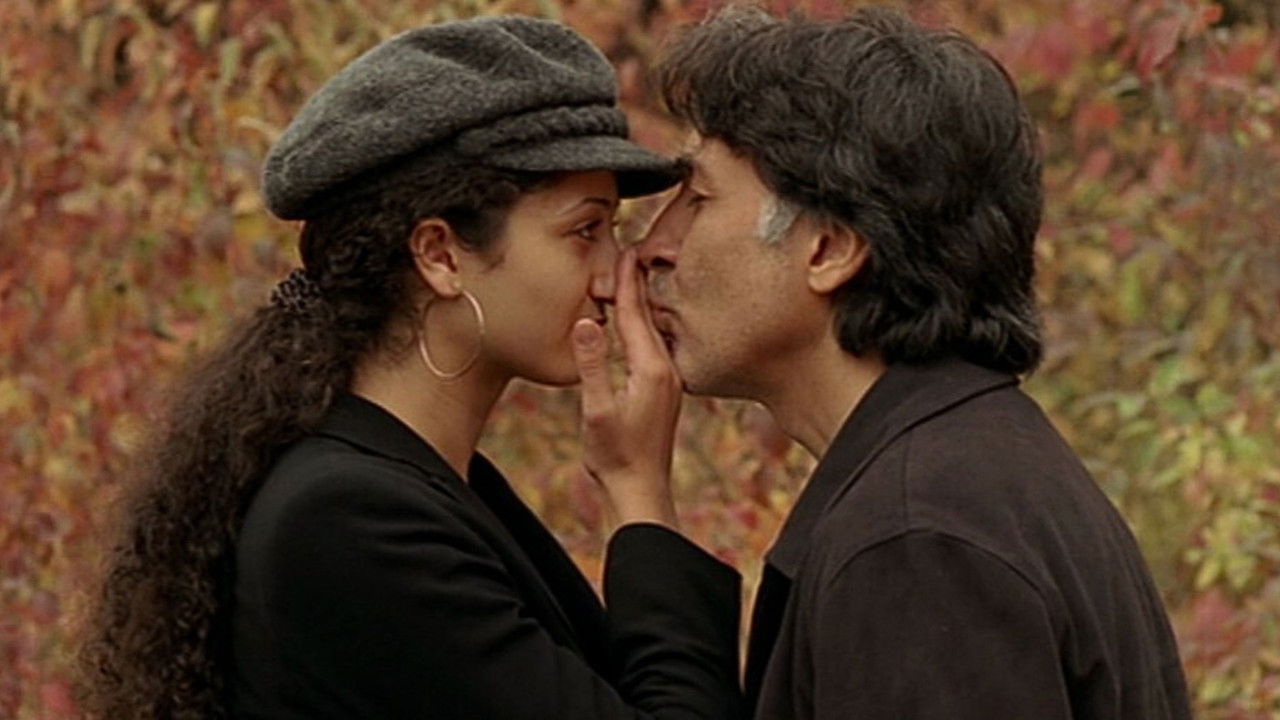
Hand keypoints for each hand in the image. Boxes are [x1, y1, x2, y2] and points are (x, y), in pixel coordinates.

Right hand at [572, 248, 680, 529]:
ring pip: (652, 331)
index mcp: (651, 370)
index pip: (636, 315)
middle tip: (630, 251)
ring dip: (640, 304)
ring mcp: (667, 381)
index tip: (624, 252)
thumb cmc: (615, 456)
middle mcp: (665, 371)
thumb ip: (592, 364)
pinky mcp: (663, 391)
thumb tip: (587, 321)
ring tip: (631, 278)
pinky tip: (635, 325)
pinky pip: (653, 347)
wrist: (640, 490)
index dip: (628, 282)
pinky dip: (642, 327)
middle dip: (637, 284)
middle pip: (649, 317)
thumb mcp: (596, 410)